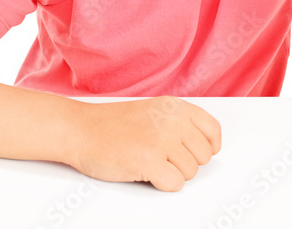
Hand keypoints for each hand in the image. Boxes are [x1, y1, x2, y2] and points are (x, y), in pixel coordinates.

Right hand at [68, 96, 221, 191]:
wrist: (79, 129)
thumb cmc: (111, 125)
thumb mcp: (152, 111)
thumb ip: (178, 123)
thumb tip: (206, 147)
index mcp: (175, 107)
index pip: (213, 131)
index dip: (207, 148)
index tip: (195, 153)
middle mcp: (172, 120)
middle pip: (202, 157)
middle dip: (184, 163)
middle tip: (160, 157)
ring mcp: (162, 140)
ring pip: (190, 173)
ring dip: (170, 173)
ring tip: (147, 160)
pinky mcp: (150, 160)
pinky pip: (175, 184)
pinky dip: (161, 184)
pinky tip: (144, 171)